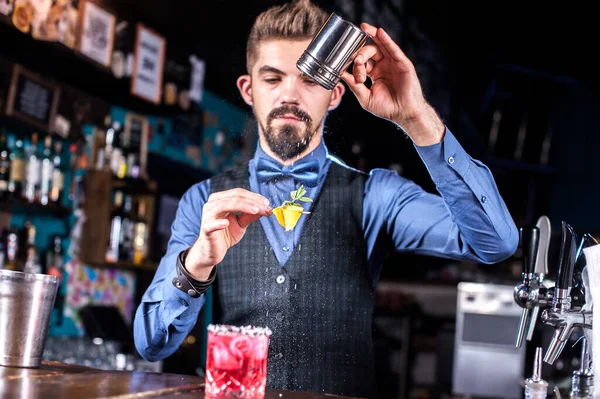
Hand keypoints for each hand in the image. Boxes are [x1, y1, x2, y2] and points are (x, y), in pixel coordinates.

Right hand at [186, 188, 271, 279]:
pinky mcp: (206, 229)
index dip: (254, 196)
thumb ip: (251, 215)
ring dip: (242, 206)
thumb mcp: (241, 223)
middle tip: (265, 207)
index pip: (239, 193)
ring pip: (224, 205)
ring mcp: (208, 216)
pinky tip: (227, 223)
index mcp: (221, 199)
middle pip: (234, 197)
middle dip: (252, 201)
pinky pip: (211, 224)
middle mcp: (213, 204)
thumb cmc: (225, 234)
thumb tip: (266, 208)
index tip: (267, 203)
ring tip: (255, 211)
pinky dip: (219, 223)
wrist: (213, 251)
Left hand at [340, 23, 444, 145]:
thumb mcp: (365, 98)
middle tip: (356, 60)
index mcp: (374, 73)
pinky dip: (386, 40)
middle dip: (361, 53)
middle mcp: (383, 65)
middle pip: (370, 51)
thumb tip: (341, 74)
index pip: (362, 63)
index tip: (355, 74)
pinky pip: (394, 49)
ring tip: (364, 28)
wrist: (403, 114)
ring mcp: (393, 63)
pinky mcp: (403, 64)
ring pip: (381, 46)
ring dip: (372, 35)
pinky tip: (379, 32)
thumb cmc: (387, 108)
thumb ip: (354, 86)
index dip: (356, 66)